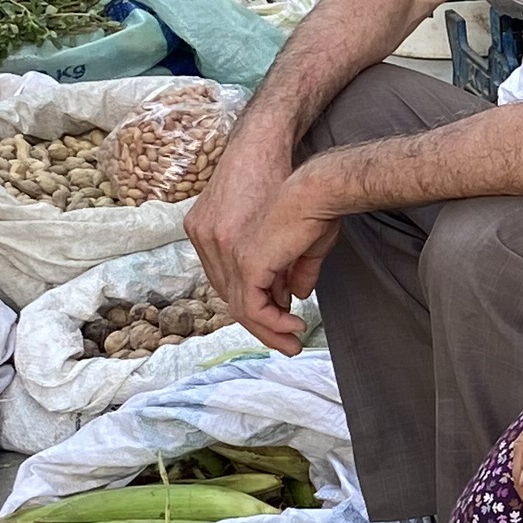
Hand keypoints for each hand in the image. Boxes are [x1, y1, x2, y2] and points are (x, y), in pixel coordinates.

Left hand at [185, 152, 325, 350]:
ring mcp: (222, 249)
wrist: (314, 182)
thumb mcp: (295, 238)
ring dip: (268, 328)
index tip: (281, 314)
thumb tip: (296, 295)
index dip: (255, 299)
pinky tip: (293, 326)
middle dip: (260, 321)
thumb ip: (292, 269)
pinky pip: (250, 307)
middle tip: (287, 339)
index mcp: (212, 227)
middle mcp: (208, 238)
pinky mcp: (244, 261)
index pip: (228, 276)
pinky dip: (272, 322)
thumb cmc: (308, 195)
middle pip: (229, 293)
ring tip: (293, 340)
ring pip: (239, 305)